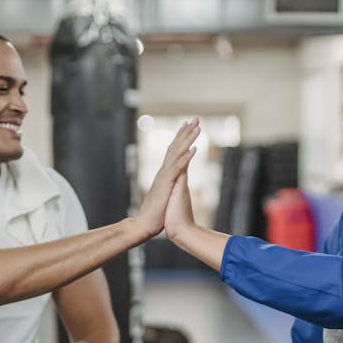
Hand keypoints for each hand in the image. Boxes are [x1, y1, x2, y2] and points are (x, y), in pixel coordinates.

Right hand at [135, 118, 199, 237]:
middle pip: (175, 147)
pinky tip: (194, 149)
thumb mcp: (165, 197)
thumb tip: (173, 185)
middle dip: (186, 132)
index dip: (181, 138)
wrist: (145, 225)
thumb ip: (169, 188)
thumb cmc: (155, 214)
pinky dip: (186, 158)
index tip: (189, 126)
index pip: (174, 152)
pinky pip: (177, 168)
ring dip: (188, 139)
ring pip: (177, 153)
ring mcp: (164, 177)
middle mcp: (164, 172)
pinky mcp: (166, 184)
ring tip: (197, 127)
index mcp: (165, 175)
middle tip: (195, 118)